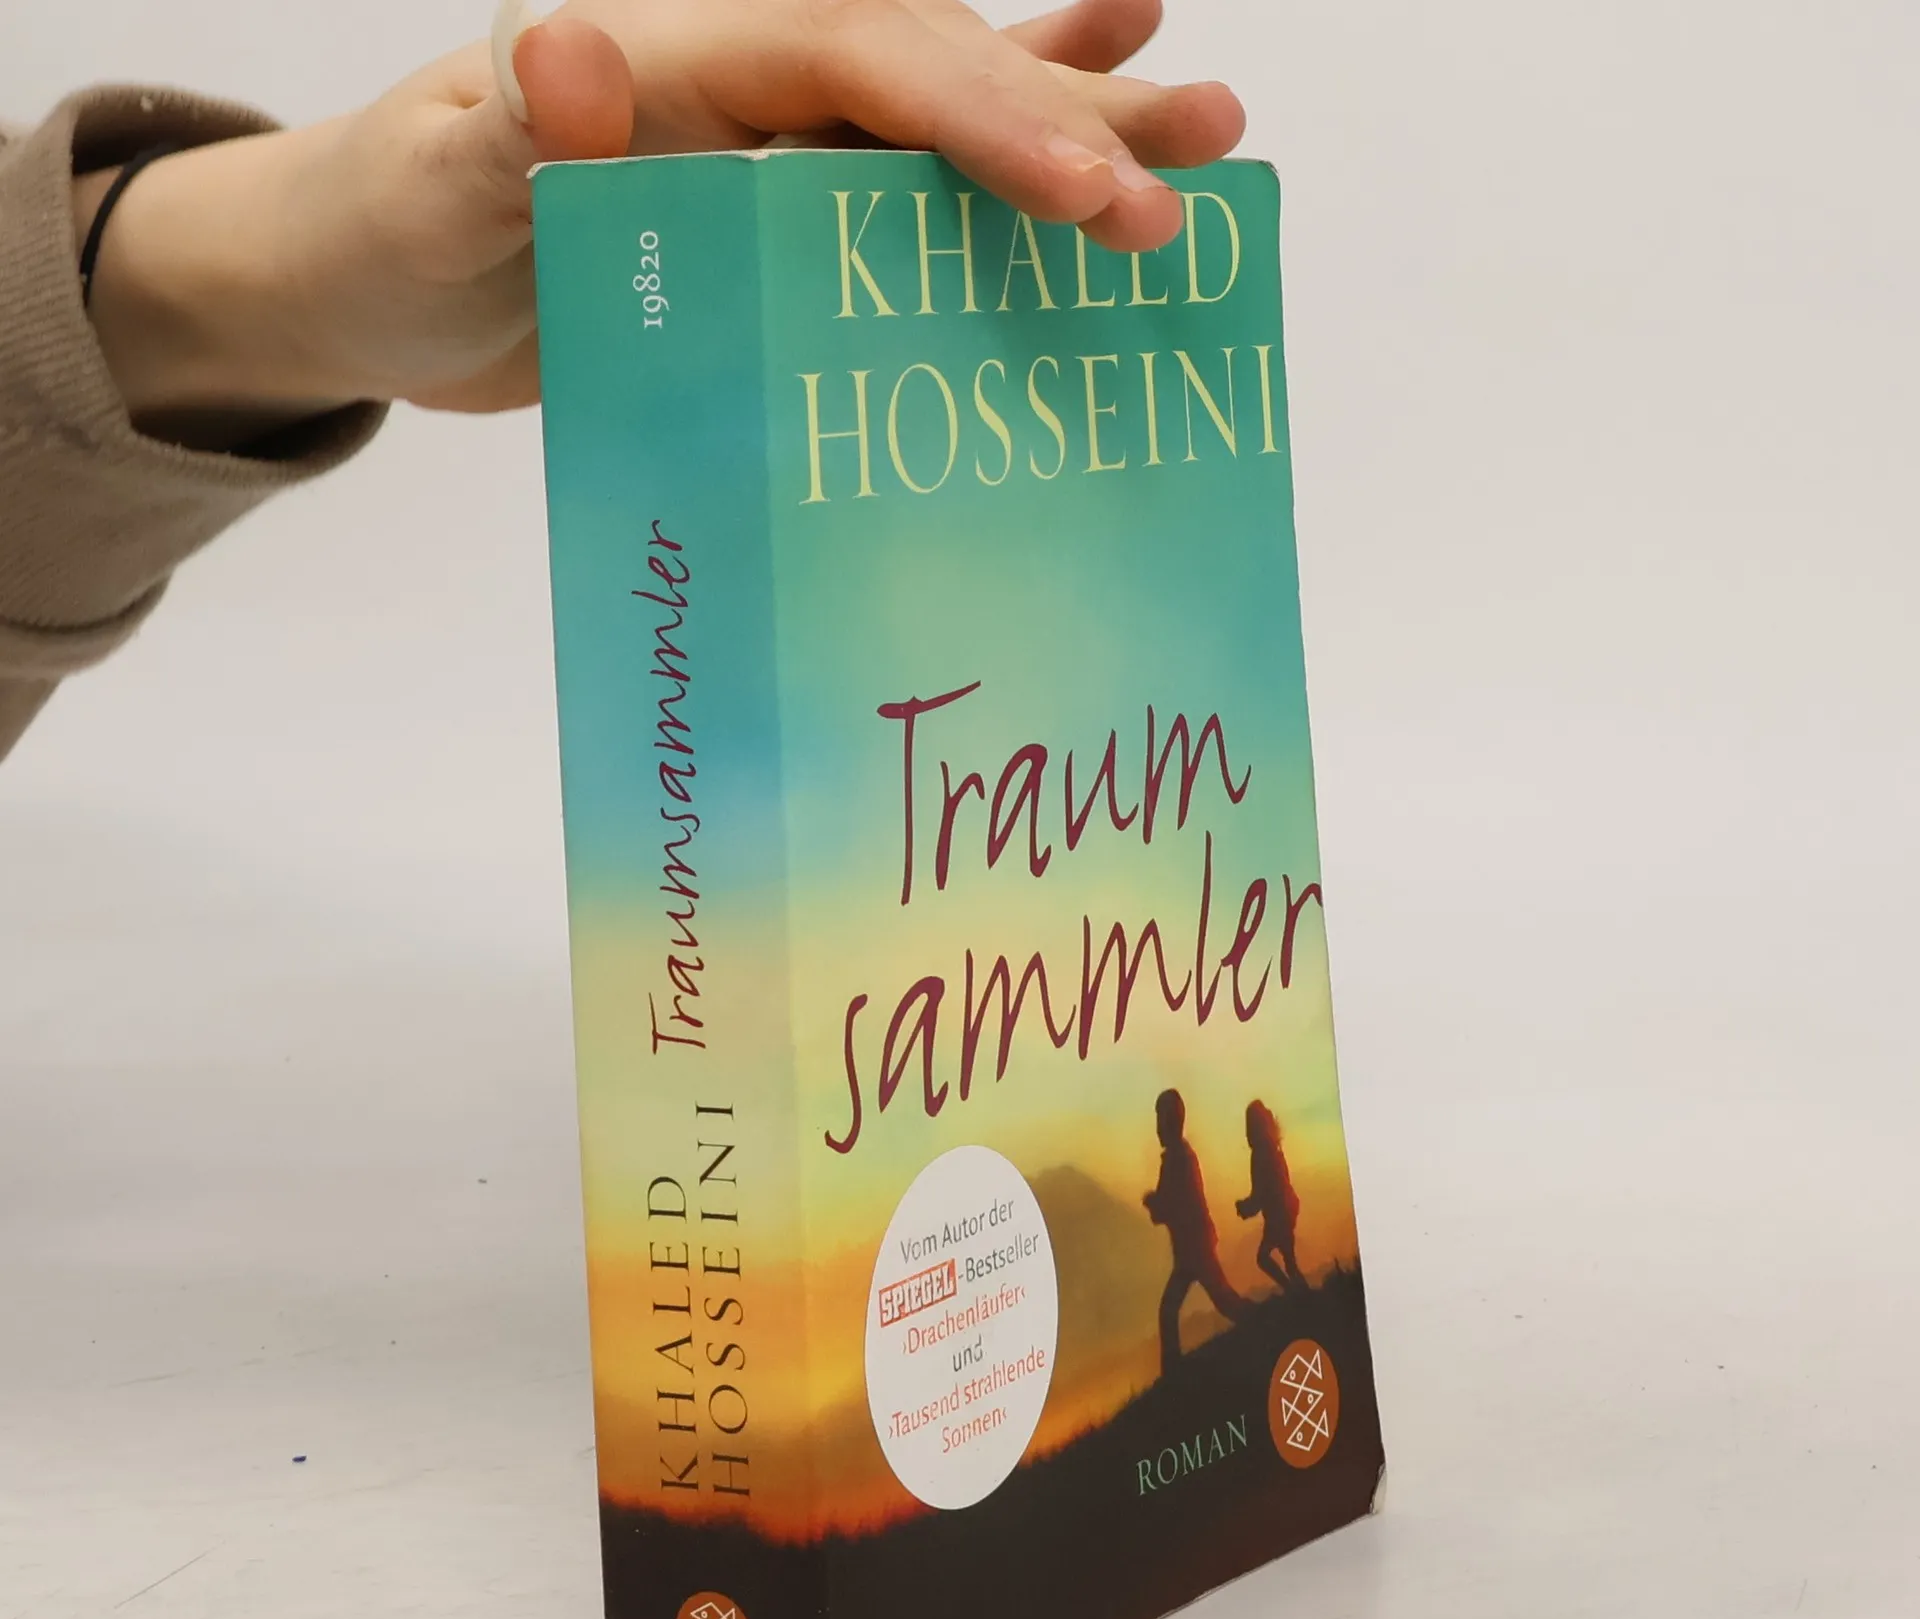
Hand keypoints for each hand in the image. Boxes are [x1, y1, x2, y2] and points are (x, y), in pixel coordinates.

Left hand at [79, 0, 1243, 439]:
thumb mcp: (440, 176)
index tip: (1088, 195)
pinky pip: (913, 182)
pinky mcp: (781, 208)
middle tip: (1175, 205)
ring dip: (1084, 118)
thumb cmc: (403, 220)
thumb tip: (574, 54)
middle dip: (1066, 140)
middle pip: (940, 77)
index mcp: (690, 47)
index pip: (867, 61)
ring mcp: (777, 138)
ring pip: (954, 115)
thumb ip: (517, 125)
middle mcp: (756, 73)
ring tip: (1217, 128)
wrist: (375, 279)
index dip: (986, 118)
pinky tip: (1105, 120)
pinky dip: (1007, 162)